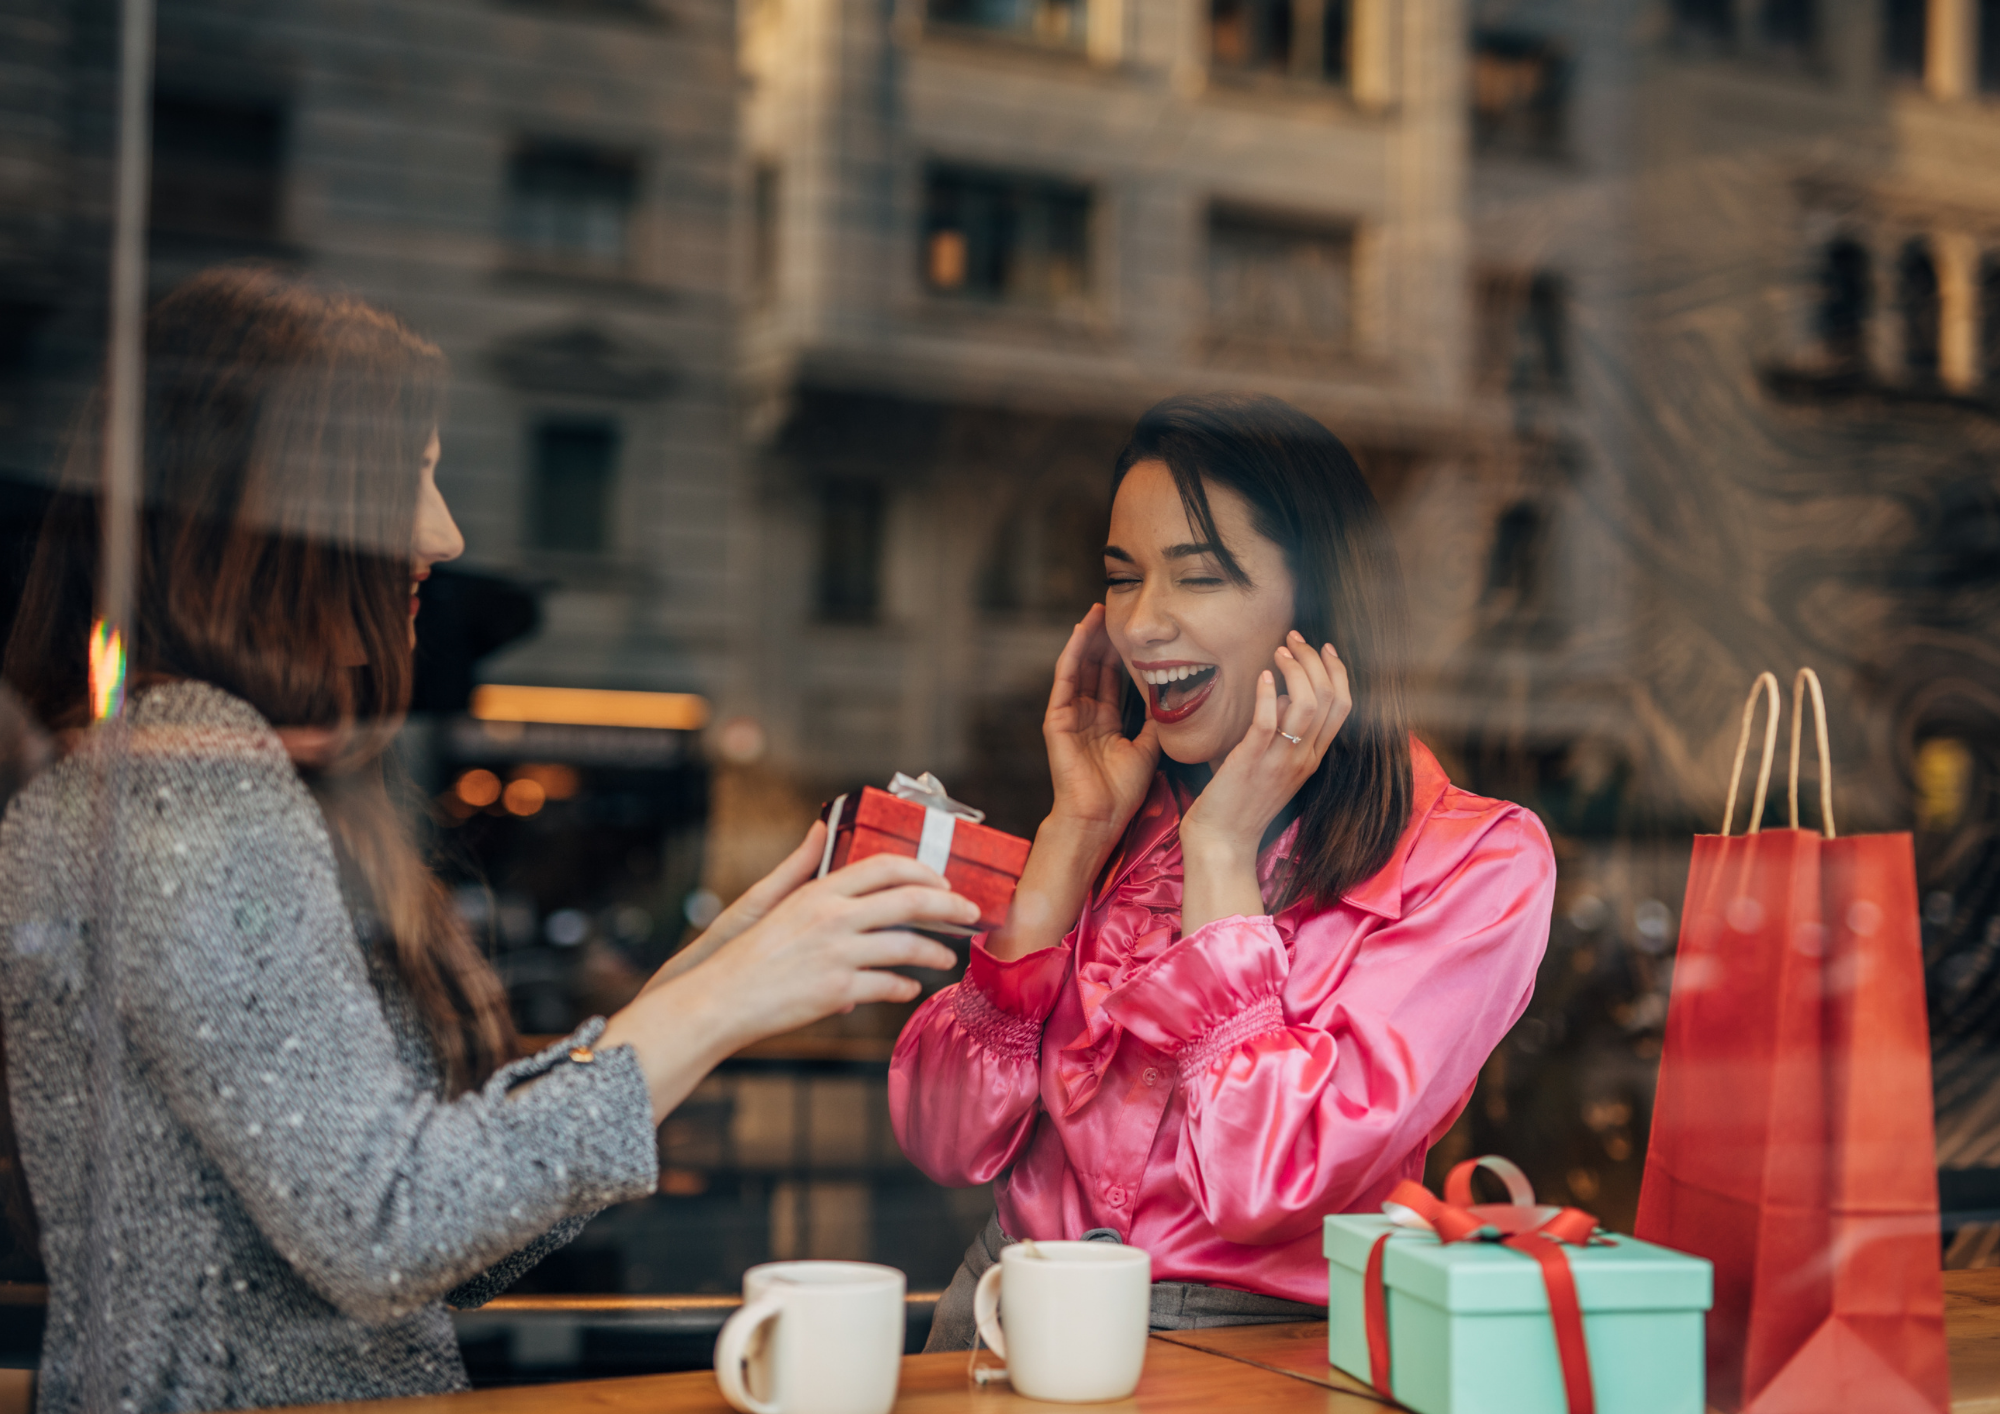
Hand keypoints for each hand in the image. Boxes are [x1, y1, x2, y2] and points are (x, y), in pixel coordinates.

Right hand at [599, 830, 972, 1121]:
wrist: (721, 999)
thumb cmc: (746, 951)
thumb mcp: (769, 899)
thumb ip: (802, 865)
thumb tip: (819, 827)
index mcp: (820, 892)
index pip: (886, 868)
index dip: (923, 872)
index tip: (942, 882)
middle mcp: (833, 918)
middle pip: (910, 902)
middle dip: (949, 907)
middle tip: (969, 914)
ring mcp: (837, 955)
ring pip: (907, 948)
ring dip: (934, 952)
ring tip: (945, 958)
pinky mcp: (837, 991)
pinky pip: (887, 986)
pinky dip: (904, 987)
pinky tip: (909, 988)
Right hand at [1044, 604, 1159, 837]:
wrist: (1098, 818)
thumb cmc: (1120, 793)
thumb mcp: (1147, 750)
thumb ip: (1156, 724)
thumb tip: (1175, 699)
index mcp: (1105, 724)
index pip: (1111, 681)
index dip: (1120, 657)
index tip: (1133, 634)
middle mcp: (1085, 716)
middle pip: (1093, 668)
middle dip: (1103, 640)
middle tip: (1114, 611)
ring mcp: (1069, 716)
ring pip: (1078, 668)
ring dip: (1086, 639)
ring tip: (1097, 612)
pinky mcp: (1057, 719)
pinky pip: (1064, 679)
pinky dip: (1072, 654)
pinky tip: (1080, 633)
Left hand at [1179, 633, 1348, 928]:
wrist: (1222, 842)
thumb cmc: (1240, 803)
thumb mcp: (1273, 767)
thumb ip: (1284, 736)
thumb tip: (1285, 697)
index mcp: (1312, 758)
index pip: (1343, 707)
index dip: (1338, 672)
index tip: (1324, 647)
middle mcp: (1304, 758)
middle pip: (1331, 699)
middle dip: (1317, 660)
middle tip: (1294, 639)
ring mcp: (1280, 761)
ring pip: (1309, 705)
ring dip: (1296, 670)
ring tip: (1279, 651)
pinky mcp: (1252, 762)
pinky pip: (1270, 721)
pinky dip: (1270, 693)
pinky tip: (1263, 676)